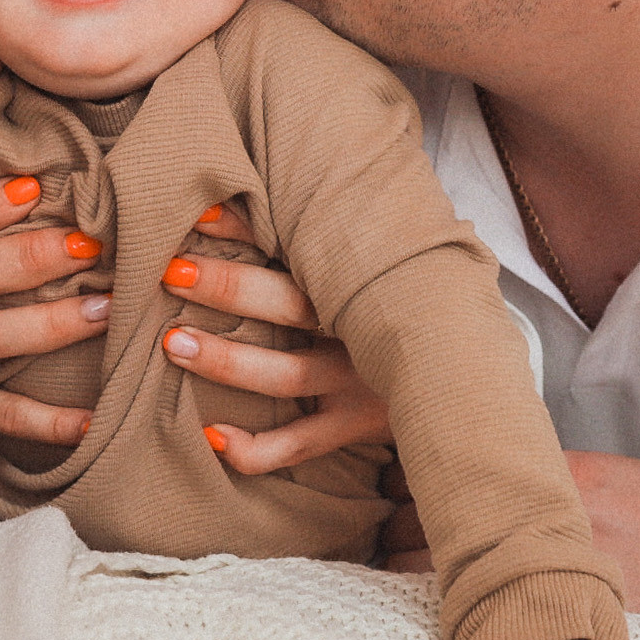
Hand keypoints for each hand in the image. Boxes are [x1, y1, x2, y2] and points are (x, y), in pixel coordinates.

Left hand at [160, 204, 391, 472]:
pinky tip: (210, 436)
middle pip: (290, 305)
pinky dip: (254, 448)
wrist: (469, 374)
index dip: (249, 228)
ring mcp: (361, 381)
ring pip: (287, 376)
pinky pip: (299, 445)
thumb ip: (334, 237)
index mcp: (362, 278)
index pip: (299, 245)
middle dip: (228, 287)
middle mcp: (361, 327)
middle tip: (171, 271)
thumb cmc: (405, 303)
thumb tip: (262, 191)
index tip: (200, 214)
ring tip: (173, 343)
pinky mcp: (357, 426)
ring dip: (226, 361)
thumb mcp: (382, 262)